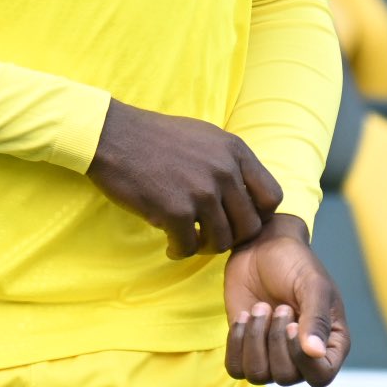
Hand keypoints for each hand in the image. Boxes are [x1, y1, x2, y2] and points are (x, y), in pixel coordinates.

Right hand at [85, 99, 282, 257]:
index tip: (237, 219)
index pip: (272, 197)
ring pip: (222, 242)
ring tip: (189, 240)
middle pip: (250, 226)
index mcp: (235, 151)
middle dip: (231, 236)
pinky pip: (190, 247)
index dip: (258, 215)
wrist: (114, 135)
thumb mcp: (205, 136)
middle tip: (211, 235)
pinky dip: (180, 251)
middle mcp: (225, 172)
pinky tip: (170, 245)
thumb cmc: (156, 137)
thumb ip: (229, 161)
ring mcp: (202, 192)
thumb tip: (246, 192)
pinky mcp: (176, 211)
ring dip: (206, 247)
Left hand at [224, 215, 350, 386]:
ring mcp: (273, 353)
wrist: (262, 246)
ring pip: (258, 375)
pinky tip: (244, 316)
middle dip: (276, 340)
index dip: (302, 359)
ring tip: (260, 308)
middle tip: (278, 307)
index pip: (320, 377)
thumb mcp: (313, 284)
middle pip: (285, 377)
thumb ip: (317, 319)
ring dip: (254, 339)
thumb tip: (315, 353)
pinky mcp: (246, 346)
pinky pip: (235, 368)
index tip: (292, 324)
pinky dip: (236, 343)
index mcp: (329, 343)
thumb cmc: (295, 262)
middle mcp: (302, 355)